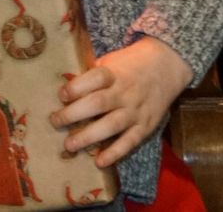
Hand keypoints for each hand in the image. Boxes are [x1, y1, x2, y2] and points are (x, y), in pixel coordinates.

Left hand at [49, 36, 192, 167]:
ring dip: (89, 137)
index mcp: (114, 73)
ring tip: (69, 146)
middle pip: (98, 103)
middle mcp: (125, 93)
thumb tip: (66, 90)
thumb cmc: (130, 64)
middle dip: (74, 114)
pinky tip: (100, 162)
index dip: (76, 87)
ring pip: (112, 125)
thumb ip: (92, 75)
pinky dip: (115, 153)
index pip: (95, 78)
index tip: (61, 95)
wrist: (166, 66)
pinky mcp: (146, 126)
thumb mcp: (111, 61)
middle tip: (56, 121)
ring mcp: (136, 111)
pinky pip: (130, 142)